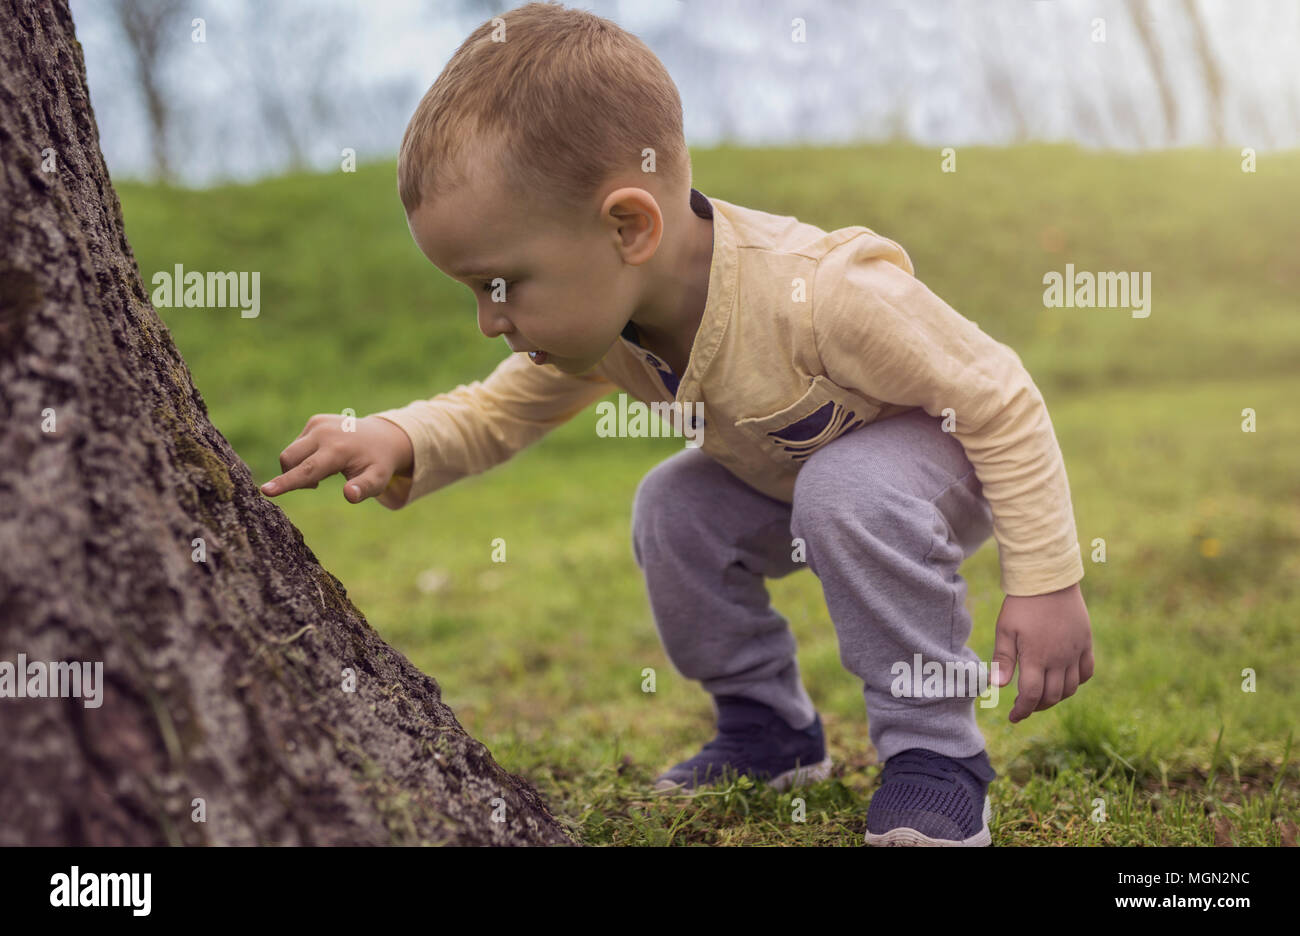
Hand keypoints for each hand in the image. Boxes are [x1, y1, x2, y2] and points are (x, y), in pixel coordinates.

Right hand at [260, 414, 413, 503]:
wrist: (383, 437)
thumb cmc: (378, 465)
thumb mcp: (378, 480)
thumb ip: (364, 489)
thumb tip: (349, 495)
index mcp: (338, 450)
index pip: (307, 470)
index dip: (286, 482)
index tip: (265, 491)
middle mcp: (325, 433)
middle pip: (289, 458)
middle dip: (292, 476)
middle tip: (316, 485)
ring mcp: (318, 424)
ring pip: (291, 453)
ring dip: (300, 467)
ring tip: (326, 471)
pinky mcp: (315, 420)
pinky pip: (298, 444)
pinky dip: (305, 456)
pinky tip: (325, 457)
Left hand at [990, 581, 1093, 722]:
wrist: (1049, 580)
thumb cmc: (1022, 604)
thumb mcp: (1005, 629)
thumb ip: (1003, 659)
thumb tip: (997, 686)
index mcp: (1036, 657)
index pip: (1032, 696)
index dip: (1022, 711)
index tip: (1013, 717)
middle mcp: (1059, 659)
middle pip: (1052, 696)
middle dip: (1036, 706)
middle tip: (1024, 706)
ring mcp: (1075, 652)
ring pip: (1071, 688)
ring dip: (1056, 697)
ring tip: (1042, 695)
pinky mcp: (1085, 643)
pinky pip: (1087, 672)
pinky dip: (1077, 682)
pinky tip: (1064, 681)